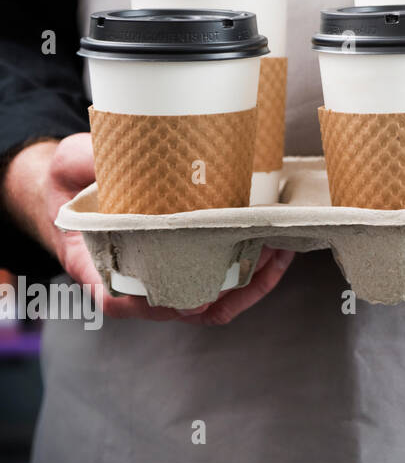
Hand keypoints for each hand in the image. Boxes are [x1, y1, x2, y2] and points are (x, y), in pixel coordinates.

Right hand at [2, 134, 293, 324]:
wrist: (78, 187)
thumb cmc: (72, 181)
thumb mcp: (70, 163)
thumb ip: (85, 160)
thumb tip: (104, 157)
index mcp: (96, 261)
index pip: (118, 297)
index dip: (154, 303)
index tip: (190, 297)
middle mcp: (132, 278)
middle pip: (178, 304)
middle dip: (221, 288)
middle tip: (255, 256)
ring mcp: (164, 275)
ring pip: (209, 301)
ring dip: (247, 284)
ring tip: (276, 251)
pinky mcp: (190, 263)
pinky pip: (224, 285)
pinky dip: (252, 275)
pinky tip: (277, 252)